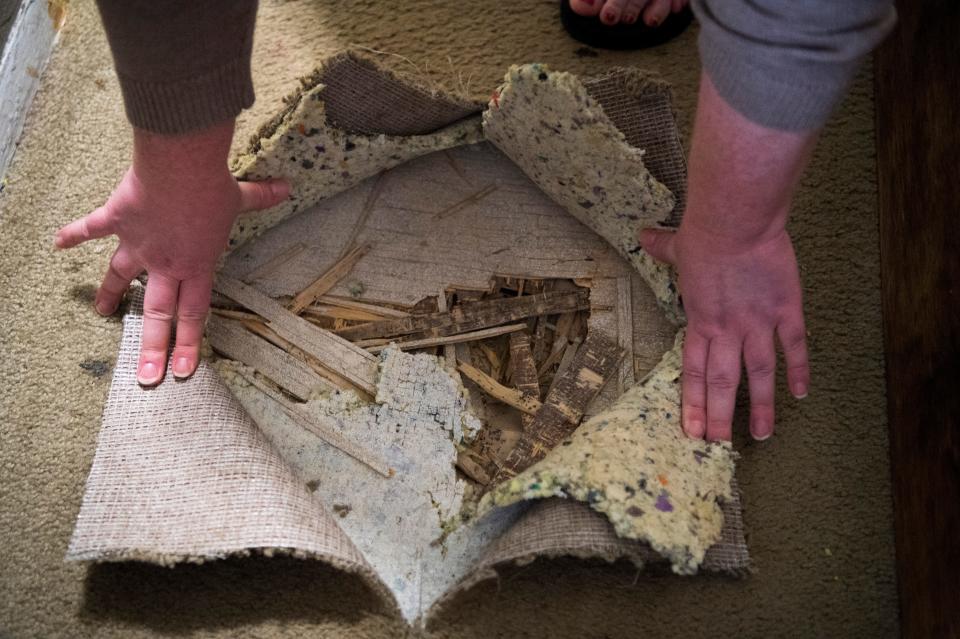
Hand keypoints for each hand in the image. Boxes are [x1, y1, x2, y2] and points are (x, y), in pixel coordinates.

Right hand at [54, 121, 287, 385]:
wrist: (180, 167)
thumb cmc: (212, 187)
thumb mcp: (239, 197)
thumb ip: (260, 198)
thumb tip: (286, 188)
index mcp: (197, 265)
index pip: (194, 314)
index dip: (189, 345)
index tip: (182, 372)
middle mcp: (166, 263)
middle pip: (158, 313)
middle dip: (152, 348)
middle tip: (145, 377)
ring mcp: (139, 244)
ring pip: (120, 277)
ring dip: (109, 295)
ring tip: (102, 312)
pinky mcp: (117, 220)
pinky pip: (91, 229)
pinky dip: (72, 234)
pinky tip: (56, 243)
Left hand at [640, 223, 809, 440]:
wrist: (737, 222)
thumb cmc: (704, 233)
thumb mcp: (677, 246)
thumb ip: (663, 249)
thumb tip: (644, 236)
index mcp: (699, 320)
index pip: (692, 372)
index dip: (692, 404)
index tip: (691, 431)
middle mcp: (727, 330)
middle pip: (721, 382)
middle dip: (719, 417)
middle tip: (719, 447)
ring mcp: (758, 323)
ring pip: (759, 374)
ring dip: (759, 406)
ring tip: (760, 435)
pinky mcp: (786, 310)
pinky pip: (794, 347)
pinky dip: (798, 370)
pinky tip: (801, 394)